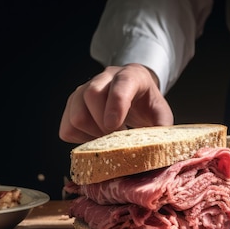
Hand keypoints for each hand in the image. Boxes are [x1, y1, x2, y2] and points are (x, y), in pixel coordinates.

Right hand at [59, 63, 173, 142]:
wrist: (136, 95)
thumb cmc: (147, 106)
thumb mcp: (161, 115)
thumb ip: (162, 131)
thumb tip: (158, 152)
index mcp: (131, 76)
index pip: (121, 83)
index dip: (117, 104)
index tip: (115, 127)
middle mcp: (104, 79)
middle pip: (91, 95)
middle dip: (103, 124)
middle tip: (116, 140)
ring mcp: (84, 91)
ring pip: (76, 114)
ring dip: (92, 135)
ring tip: (108, 140)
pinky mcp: (72, 106)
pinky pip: (67, 128)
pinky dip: (80, 140)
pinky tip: (96, 139)